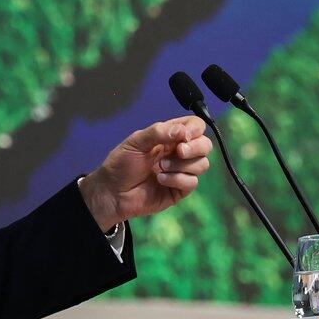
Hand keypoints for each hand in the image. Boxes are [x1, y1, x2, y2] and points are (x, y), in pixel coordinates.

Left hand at [79, 117, 211, 230]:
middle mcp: (178, 152)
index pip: (195, 126)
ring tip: (160, 167)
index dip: (195, 128)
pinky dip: (176, 179)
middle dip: (196, 147)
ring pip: (202, 164)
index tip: (184, 135)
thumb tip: (183, 131)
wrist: (112, 192)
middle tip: (179, 151)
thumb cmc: (121, 164)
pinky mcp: (179, 190)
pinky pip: (192, 182)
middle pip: (205, 145)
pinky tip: (160, 180)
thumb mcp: (135, 142)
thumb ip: (158, 133)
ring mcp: (180, 171)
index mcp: (169, 136)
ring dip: (181, 165)